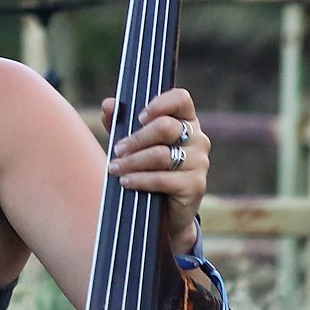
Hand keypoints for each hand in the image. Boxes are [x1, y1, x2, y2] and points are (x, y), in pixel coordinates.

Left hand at [103, 87, 208, 250]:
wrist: (162, 210)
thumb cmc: (145, 167)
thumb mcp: (129, 143)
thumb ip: (118, 122)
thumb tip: (109, 104)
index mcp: (185, 121)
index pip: (181, 99)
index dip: (160, 103)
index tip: (139, 117)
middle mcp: (198, 139)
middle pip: (166, 127)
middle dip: (136, 138)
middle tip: (116, 149)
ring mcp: (200, 162)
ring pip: (161, 155)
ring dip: (132, 161)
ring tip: (114, 168)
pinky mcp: (196, 185)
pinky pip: (163, 179)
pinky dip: (139, 179)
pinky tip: (125, 181)